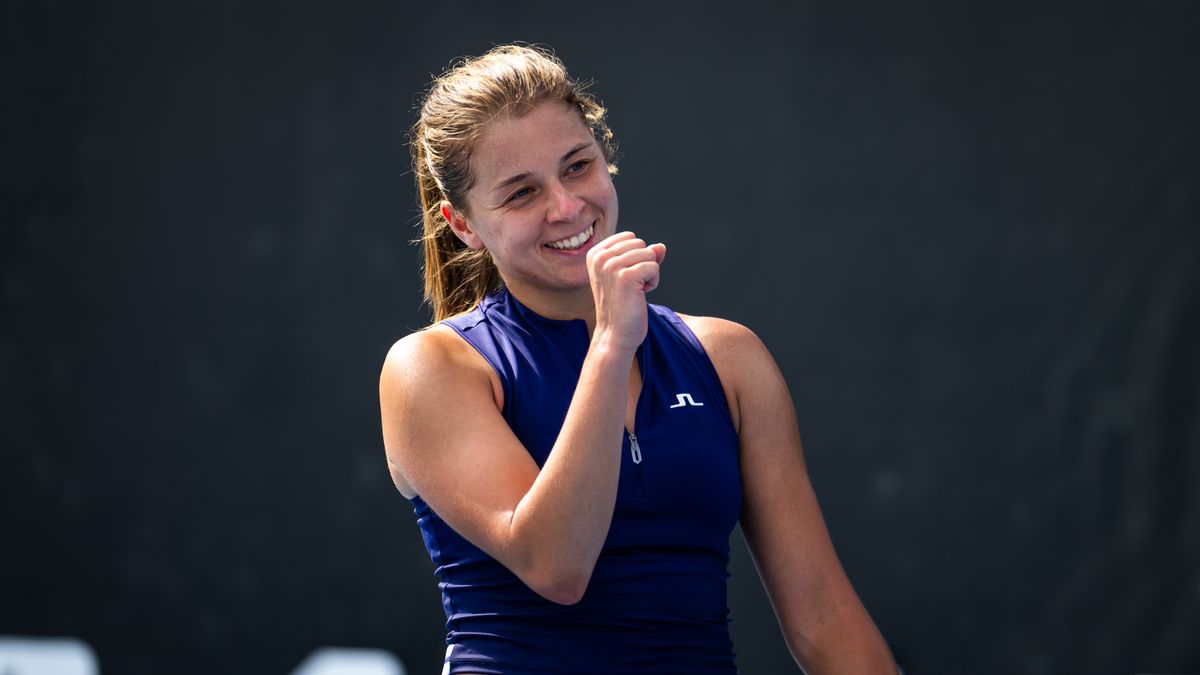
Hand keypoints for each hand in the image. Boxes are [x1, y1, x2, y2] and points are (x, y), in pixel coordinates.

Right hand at [586, 231, 666, 352]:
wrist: (615, 333)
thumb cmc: (622, 305)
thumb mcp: (629, 274)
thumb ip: (643, 256)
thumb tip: (661, 246)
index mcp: (595, 253)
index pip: (630, 238)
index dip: (635, 257)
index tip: (624, 278)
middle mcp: (600, 257)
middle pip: (641, 244)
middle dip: (643, 264)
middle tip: (630, 287)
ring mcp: (611, 266)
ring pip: (649, 254)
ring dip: (649, 274)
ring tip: (634, 292)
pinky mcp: (626, 277)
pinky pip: (654, 267)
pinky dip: (653, 283)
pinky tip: (639, 296)